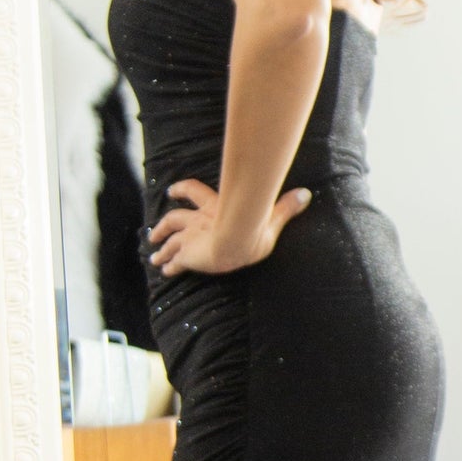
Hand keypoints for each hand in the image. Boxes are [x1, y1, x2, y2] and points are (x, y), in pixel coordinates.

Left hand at [149, 177, 311, 277]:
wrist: (236, 241)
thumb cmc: (254, 229)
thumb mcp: (272, 219)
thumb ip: (285, 208)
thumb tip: (307, 194)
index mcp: (216, 208)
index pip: (195, 192)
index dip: (182, 190)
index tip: (173, 191)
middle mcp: (199, 221)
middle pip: (174, 218)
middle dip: (164, 225)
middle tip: (155, 230)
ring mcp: (191, 238)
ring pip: (169, 239)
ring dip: (161, 245)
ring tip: (154, 253)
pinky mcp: (188, 256)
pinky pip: (175, 261)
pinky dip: (168, 264)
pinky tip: (164, 270)